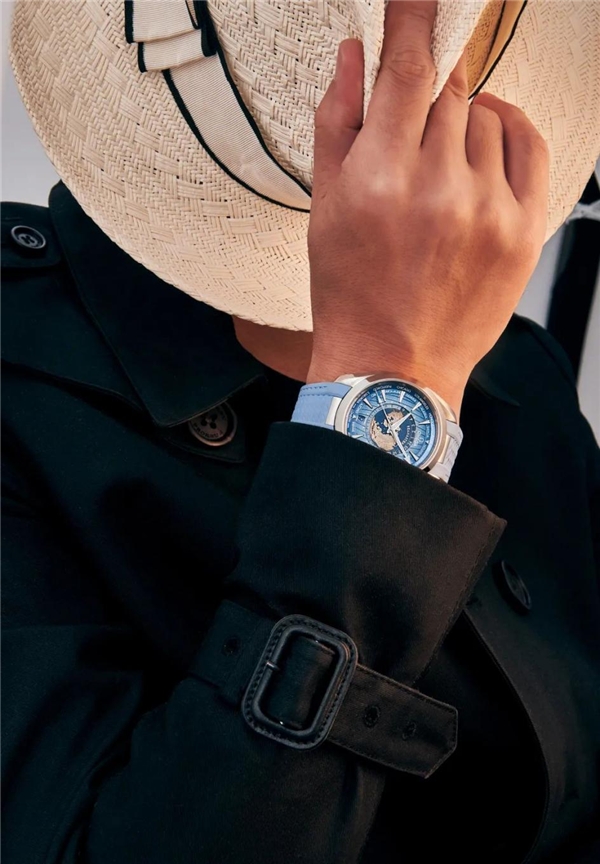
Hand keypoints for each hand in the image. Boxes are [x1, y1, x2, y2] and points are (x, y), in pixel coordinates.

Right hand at [305, 0, 549, 420]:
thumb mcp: (324, 210)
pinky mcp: (522, 231)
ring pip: (484, 115)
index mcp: (379, 180)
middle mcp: (438, 188)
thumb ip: (337, 124)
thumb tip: (354, 57)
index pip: (407, 68)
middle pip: (448, 89)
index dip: (413, 19)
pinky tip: (484, 144)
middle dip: (427, 99)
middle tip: (411, 137)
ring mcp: (487, 210)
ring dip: (461, 126)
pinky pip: (529, 143)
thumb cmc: (351, 294)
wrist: (393, 366)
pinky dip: (507, 129)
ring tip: (437, 175)